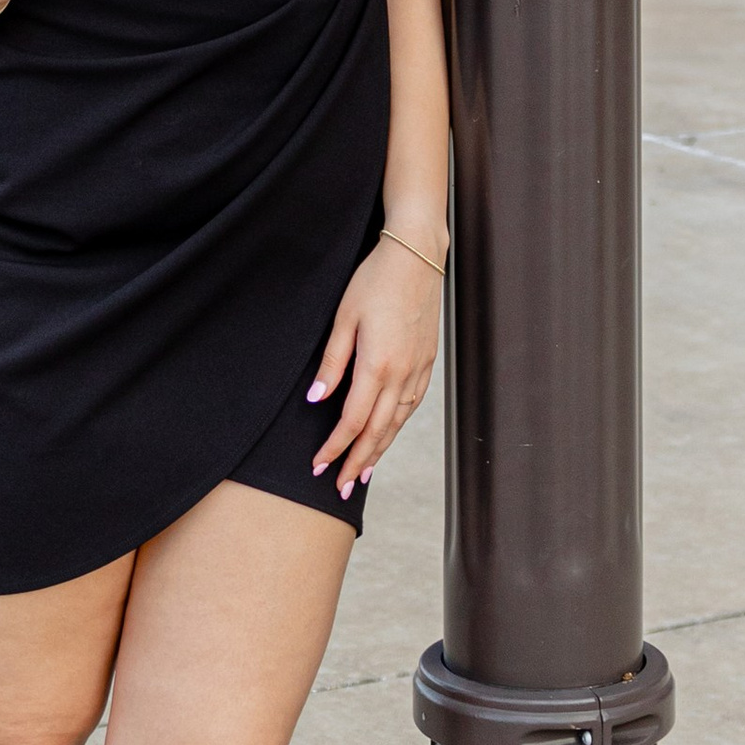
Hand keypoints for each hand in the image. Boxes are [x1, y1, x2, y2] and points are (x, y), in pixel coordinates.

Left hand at [307, 234, 442, 498]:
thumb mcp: (343, 318)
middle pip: (378, 431)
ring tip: (363, 472)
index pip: (353, 421)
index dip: (335, 447)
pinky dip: (398, 426)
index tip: (319, 465)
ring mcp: (419, 369)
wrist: (417, 256)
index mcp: (378, 365)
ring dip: (379, 450)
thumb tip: (317, 400)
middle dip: (358, 462)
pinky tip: (388, 434)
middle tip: (341, 488)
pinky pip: (412, 405)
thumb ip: (331, 363)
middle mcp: (403, 374)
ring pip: (398, 423)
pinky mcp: (428, 362)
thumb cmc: (375, 281)